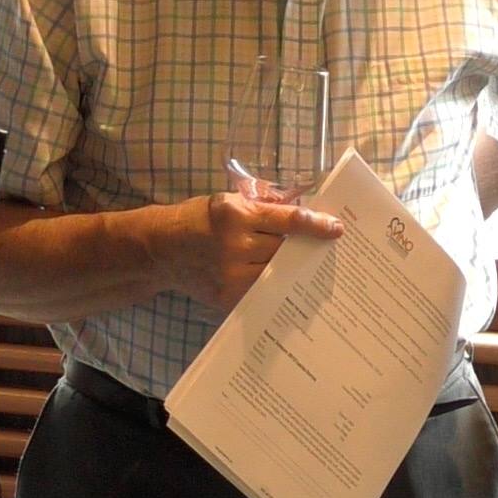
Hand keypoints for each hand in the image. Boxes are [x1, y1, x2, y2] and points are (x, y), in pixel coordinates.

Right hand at [153, 193, 342, 312]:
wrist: (161, 249)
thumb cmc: (199, 218)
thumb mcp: (228, 200)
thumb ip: (263, 204)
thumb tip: (301, 207)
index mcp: (236, 214)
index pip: (288, 220)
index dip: (316, 224)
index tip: (336, 229)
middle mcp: (235, 245)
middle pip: (285, 249)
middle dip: (302, 248)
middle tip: (322, 248)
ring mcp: (231, 275)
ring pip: (277, 272)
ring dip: (289, 268)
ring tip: (302, 265)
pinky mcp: (227, 297)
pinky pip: (261, 291)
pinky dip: (272, 284)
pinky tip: (281, 282)